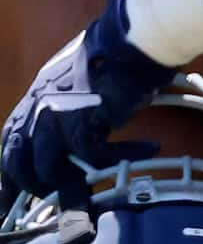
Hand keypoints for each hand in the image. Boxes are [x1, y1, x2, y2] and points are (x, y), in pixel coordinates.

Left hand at [2, 0, 172, 200]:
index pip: (8, 145)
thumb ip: (59, 104)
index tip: (6, 200)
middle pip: (18, 163)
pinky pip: (97, 157)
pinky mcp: (84, 124)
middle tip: (53, 202)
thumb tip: (70, 129)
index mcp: (31, 100)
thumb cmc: (110, 55)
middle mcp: (36, 111)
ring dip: (75, 183)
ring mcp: (56, 119)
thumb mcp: (70, 79)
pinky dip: (125, 157)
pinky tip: (147, 150)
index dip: (8, 176)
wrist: (130, 41)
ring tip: (100, 182)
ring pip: (49, 170)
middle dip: (32, 187)